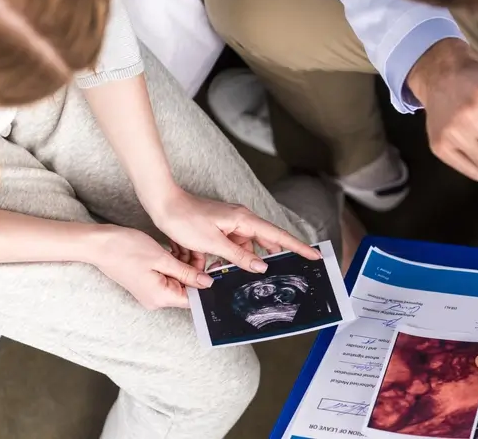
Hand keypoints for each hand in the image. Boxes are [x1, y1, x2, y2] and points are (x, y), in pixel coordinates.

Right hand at [90, 226, 213, 309]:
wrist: (98, 244)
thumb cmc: (127, 249)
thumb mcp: (162, 259)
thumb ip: (187, 273)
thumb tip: (208, 284)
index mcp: (161, 298)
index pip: (194, 298)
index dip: (205, 283)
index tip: (214, 266)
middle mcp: (156, 300)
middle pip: (187, 288)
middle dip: (194, 269)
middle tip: (196, 248)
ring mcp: (151, 292)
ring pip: (178, 280)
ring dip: (184, 263)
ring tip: (181, 245)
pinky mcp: (147, 283)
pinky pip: (167, 276)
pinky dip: (173, 263)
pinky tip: (173, 248)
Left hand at [147, 186, 320, 272]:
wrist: (163, 205)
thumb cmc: (185, 219)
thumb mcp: (213, 243)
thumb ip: (239, 256)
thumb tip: (261, 266)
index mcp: (244, 220)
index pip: (278, 235)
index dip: (297, 246)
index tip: (314, 255)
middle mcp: (240, 220)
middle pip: (264, 242)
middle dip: (269, 256)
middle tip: (284, 271)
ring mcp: (229, 224)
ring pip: (243, 248)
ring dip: (236, 261)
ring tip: (232, 271)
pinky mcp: (218, 229)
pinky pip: (228, 247)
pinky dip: (224, 257)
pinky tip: (214, 267)